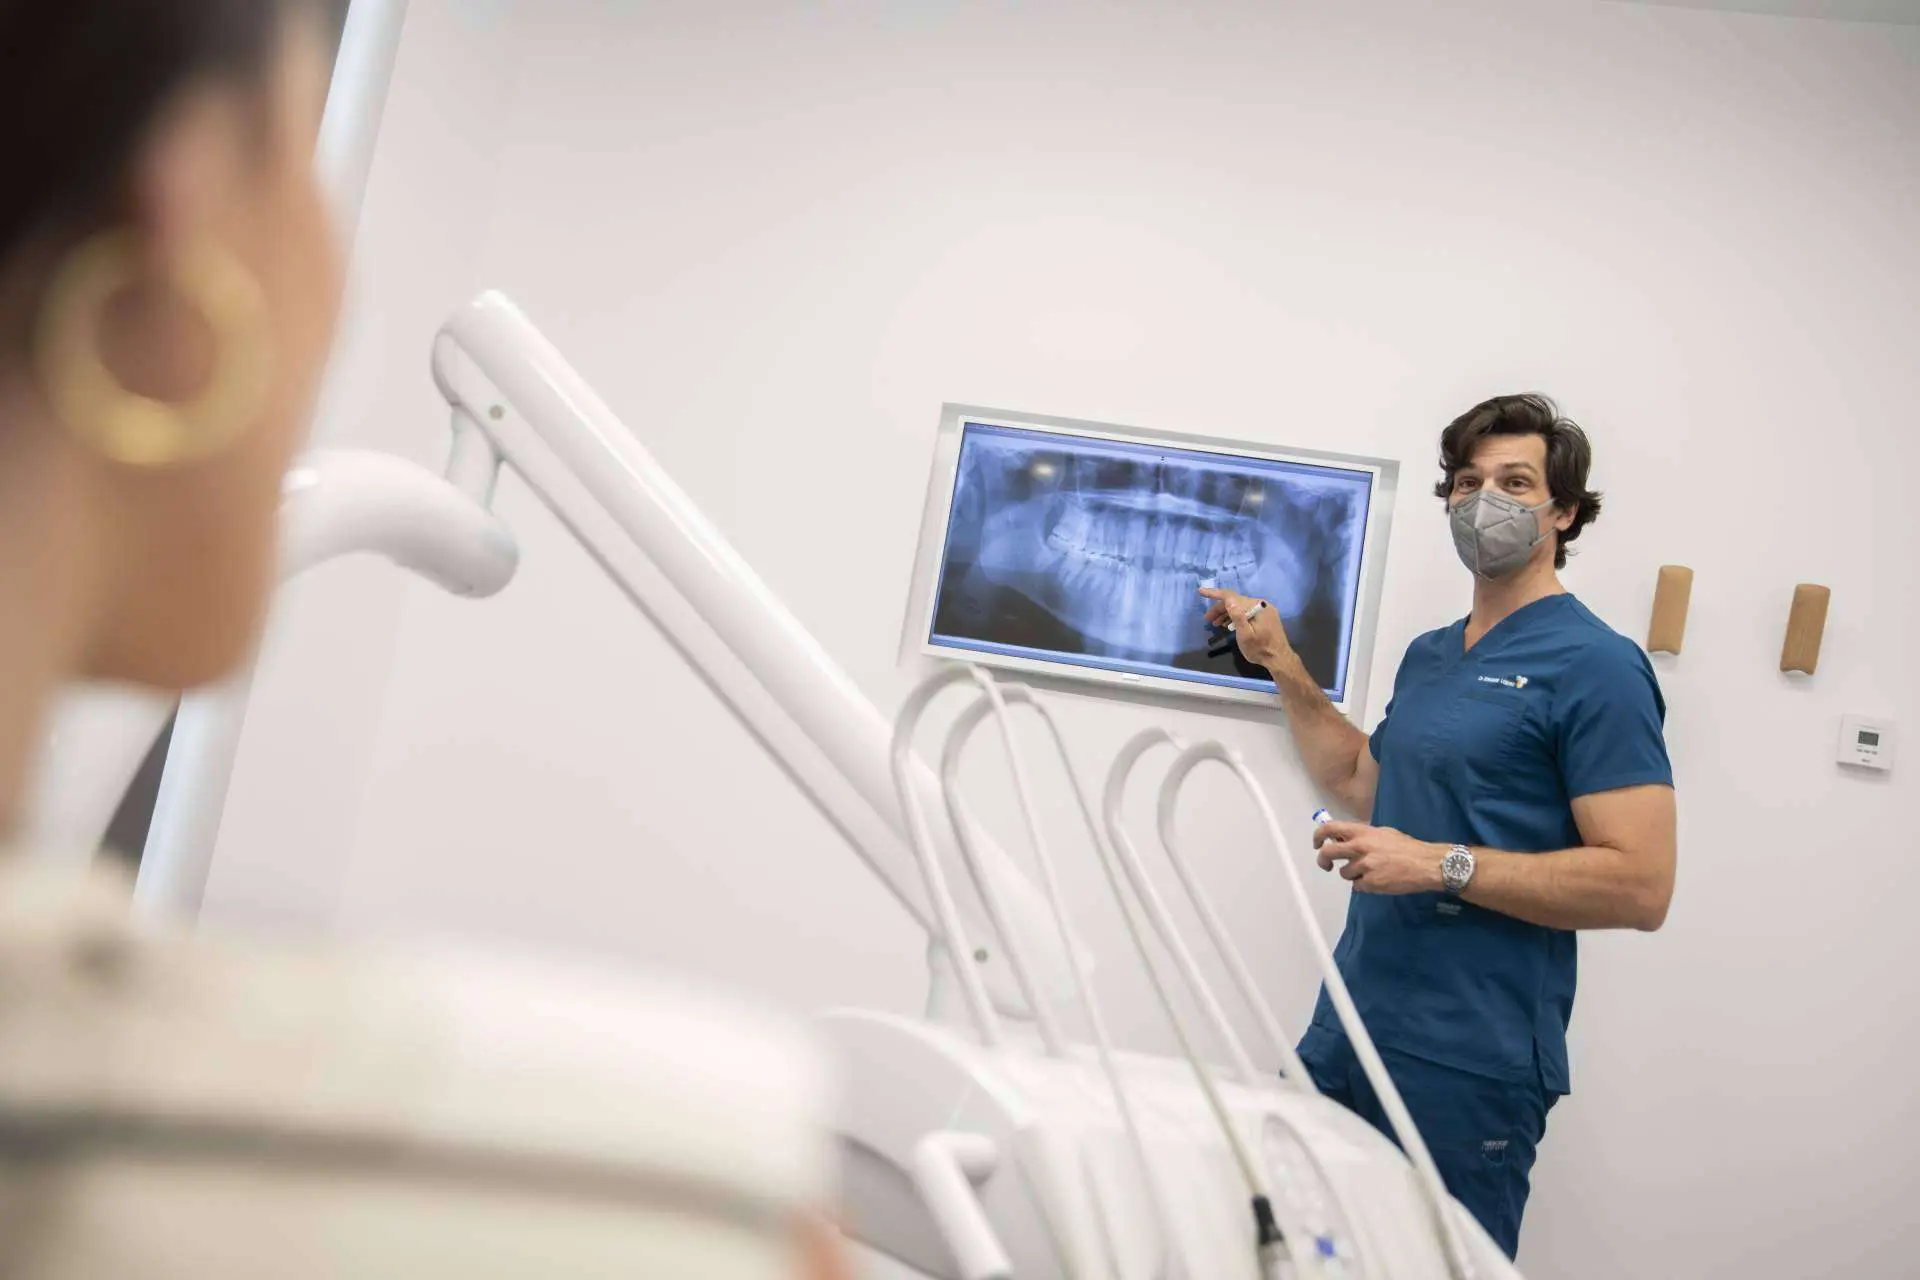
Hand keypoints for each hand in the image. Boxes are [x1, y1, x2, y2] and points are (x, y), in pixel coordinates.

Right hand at [1198, 587, 1290, 668]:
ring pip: (1241, 607)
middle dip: (1220, 609)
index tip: (1201, 592)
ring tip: (1216, 623)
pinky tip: (1229, 625)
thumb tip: (1228, 600)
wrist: (1279, 659)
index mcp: (1256, 606)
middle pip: (1236, 602)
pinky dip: (1236, 617)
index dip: (1215, 593)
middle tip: (1207, 619)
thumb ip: (1237, 616)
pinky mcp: (1266, 617)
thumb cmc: (1260, 649)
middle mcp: (1261, 604)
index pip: (1232, 596)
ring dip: (1227, 614)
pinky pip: (1247, 612)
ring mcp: (1264, 610)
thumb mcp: (1245, 635)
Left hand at [1313, 821, 1446, 894]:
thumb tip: (1345, 839)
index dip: (1318, 836)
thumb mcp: (1383, 833)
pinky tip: (1378, 880)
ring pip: (1344, 873)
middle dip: (1323, 861)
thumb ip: (1363, 835)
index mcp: (1363, 832)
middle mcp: (1360, 847)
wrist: (1426, 864)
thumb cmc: (1407, 847)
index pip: (1330, 829)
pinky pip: (1357, 886)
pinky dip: (1364, 885)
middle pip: (1328, 853)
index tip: (1317, 844)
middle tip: (1326, 865)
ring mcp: (1364, 866)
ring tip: (1370, 872)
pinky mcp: (1370, 883)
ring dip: (1352, 874)